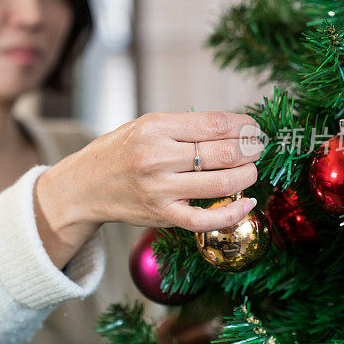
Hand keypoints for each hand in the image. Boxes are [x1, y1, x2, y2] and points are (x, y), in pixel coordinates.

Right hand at [34, 111, 262, 267]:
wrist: (85, 186)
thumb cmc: (120, 152)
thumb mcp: (145, 126)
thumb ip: (185, 127)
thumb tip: (236, 128)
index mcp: (154, 127)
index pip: (215, 124)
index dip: (244, 125)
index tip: (253, 127)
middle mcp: (157, 157)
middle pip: (224, 152)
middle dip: (251, 149)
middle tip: (258, 148)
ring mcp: (160, 189)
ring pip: (223, 182)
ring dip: (248, 175)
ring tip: (252, 169)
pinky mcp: (162, 215)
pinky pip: (207, 219)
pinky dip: (234, 212)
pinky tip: (247, 202)